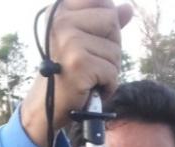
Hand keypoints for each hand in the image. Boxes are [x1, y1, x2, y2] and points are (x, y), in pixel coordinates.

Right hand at [20, 0, 133, 146]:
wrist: (45, 108)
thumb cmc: (66, 73)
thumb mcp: (84, 42)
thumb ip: (104, 23)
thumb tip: (128, 8)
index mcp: (61, 11)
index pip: (103, 1)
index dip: (108, 21)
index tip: (94, 38)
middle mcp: (62, 21)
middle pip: (112, 22)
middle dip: (111, 47)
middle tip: (91, 63)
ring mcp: (69, 41)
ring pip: (115, 50)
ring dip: (109, 70)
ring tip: (89, 78)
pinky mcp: (78, 63)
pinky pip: (112, 71)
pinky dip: (108, 86)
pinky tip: (91, 89)